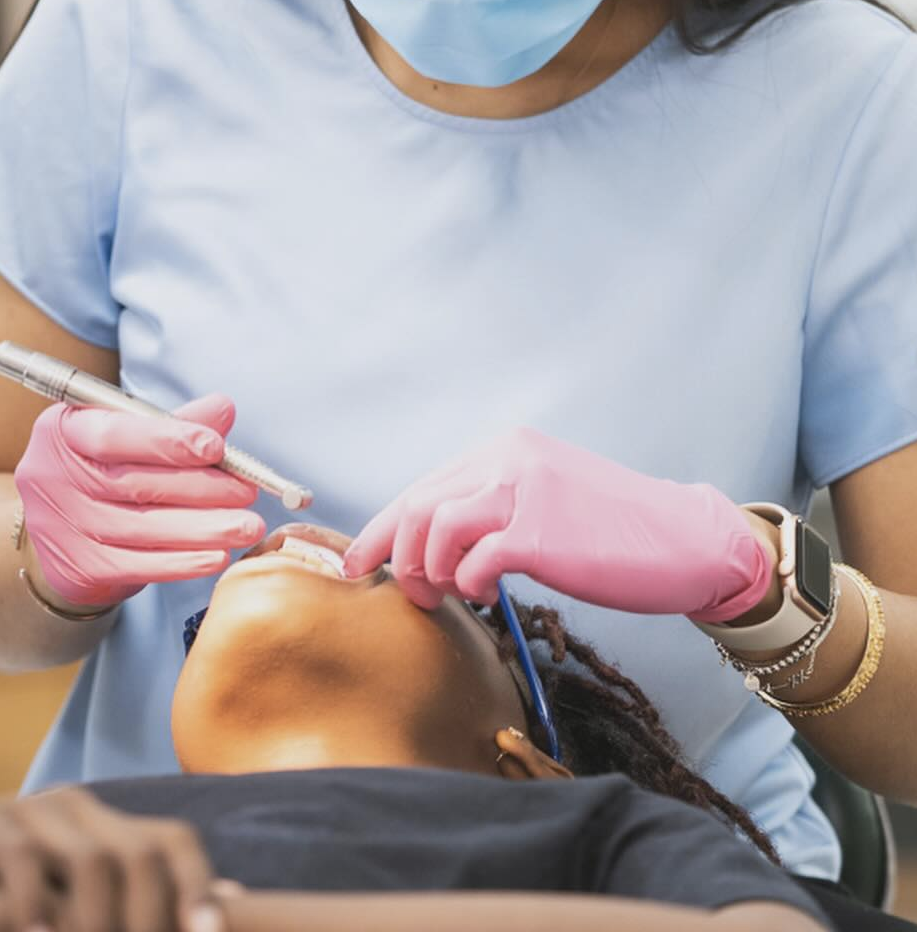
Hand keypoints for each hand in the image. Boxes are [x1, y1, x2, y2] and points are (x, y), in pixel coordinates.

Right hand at [0, 786, 220, 931]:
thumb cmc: (5, 902)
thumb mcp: (72, 908)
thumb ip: (135, 904)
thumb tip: (238, 900)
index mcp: (106, 826)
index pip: (172, 842)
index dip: (198, 886)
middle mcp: (76, 809)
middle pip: (141, 853)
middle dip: (149, 917)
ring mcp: (28, 809)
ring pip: (89, 858)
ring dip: (98, 921)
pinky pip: (18, 855)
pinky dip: (32, 905)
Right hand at [16, 392, 265, 608]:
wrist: (62, 526)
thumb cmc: (106, 468)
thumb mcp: (131, 434)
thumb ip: (174, 422)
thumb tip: (222, 409)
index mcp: (66, 430)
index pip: (114, 434)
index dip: (167, 440)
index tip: (216, 447)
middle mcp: (53, 476)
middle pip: (134, 484)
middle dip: (200, 487)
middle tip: (246, 491)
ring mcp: (61, 525)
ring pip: (141, 528)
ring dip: (201, 529)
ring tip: (245, 525)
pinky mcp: (78, 566)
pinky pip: (137, 565)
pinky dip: (182, 562)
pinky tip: (216, 556)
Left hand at [344, 427, 773, 618]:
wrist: (687, 539)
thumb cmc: (615, 530)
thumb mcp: (546, 495)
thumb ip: (494, 505)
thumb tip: (434, 545)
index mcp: (505, 449)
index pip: (423, 486)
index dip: (383, 529)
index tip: (357, 563)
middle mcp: (509, 458)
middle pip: (418, 504)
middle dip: (398, 555)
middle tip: (411, 594)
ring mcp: (525, 491)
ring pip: (435, 526)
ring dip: (428, 570)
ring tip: (446, 596)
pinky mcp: (541, 533)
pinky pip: (475, 559)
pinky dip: (468, 583)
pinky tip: (485, 595)